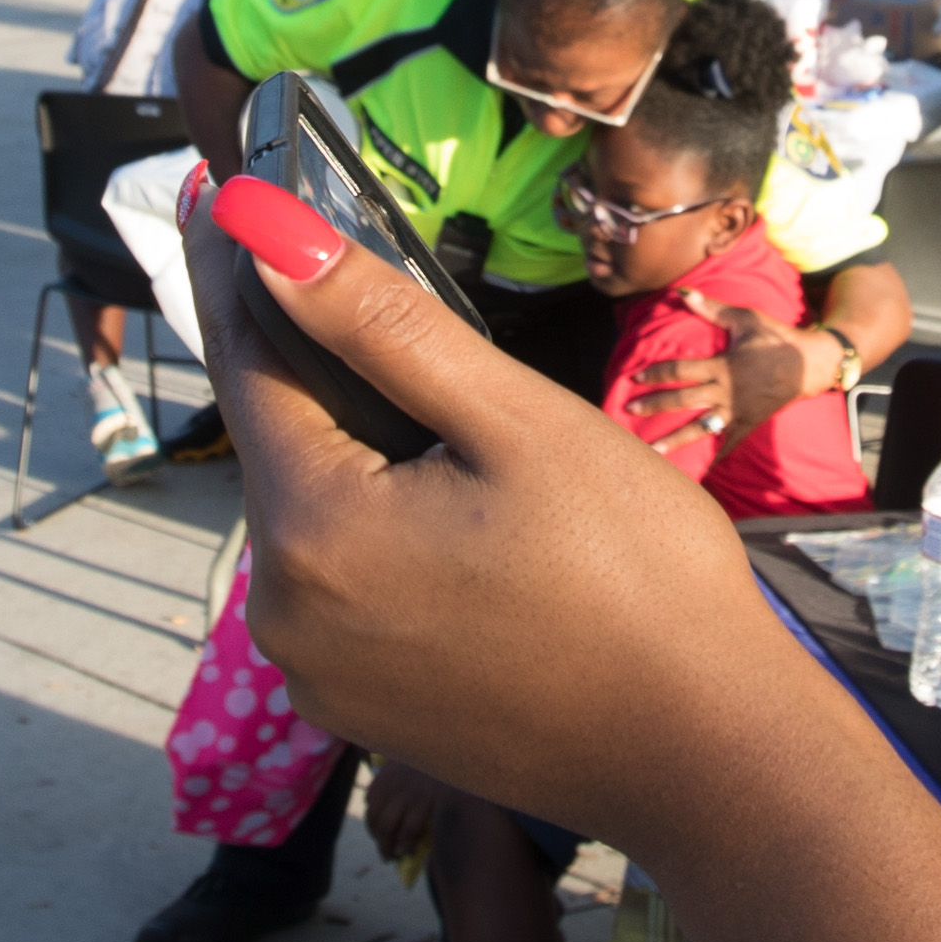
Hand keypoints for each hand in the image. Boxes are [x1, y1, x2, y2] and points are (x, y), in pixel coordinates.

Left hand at [193, 169, 814, 853]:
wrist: (708, 755)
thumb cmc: (639, 581)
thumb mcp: (516, 423)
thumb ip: (381, 324)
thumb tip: (267, 232)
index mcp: (314, 531)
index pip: (248, 361)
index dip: (242, 267)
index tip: (231, 186)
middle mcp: (285, 614)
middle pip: (280, 441)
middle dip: (318, 361)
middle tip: (360, 276)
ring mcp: (317, 673)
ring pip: (313, 513)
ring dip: (354, 450)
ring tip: (442, 410)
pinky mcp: (357, 707)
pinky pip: (341, 585)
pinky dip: (376, 529)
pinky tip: (458, 512)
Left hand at [614, 302, 821, 447]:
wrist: (811, 364)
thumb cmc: (776, 337)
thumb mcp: (745, 319)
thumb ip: (712, 309)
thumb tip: (683, 293)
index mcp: (722, 366)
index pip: (680, 370)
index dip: (656, 372)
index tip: (636, 377)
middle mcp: (726, 392)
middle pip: (683, 400)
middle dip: (654, 405)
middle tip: (629, 410)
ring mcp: (737, 411)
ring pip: (700, 428)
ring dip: (675, 440)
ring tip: (652, 451)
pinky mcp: (749, 423)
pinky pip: (728, 443)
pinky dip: (713, 456)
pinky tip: (698, 469)